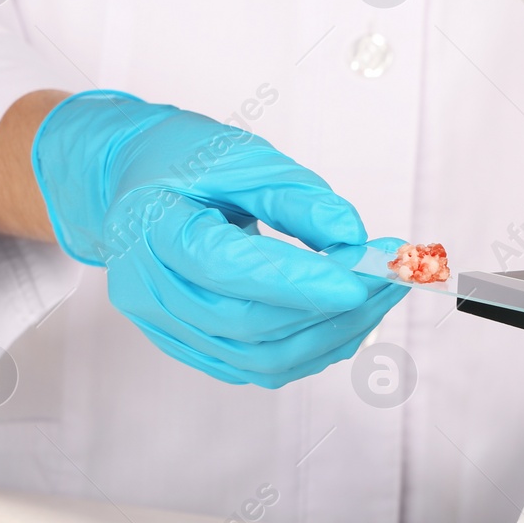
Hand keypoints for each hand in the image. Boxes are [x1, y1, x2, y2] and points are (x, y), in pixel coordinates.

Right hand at [31, 91, 404, 385]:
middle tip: (392, 274)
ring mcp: (164, 326)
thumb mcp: (241, 156)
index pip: (226, 267)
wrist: (131, 185)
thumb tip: (353, 237)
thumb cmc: (183, 163)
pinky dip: (311, 348)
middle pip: (248, 322)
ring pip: (259, 357)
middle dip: (332, 307)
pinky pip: (257, 366)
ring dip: (333, 333)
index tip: (363, 276)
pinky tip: (349, 317)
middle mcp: (148, 288)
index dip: (297, 280)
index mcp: (151, 228)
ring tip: (381, 293)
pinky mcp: (190, 347)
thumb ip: (296, 196)